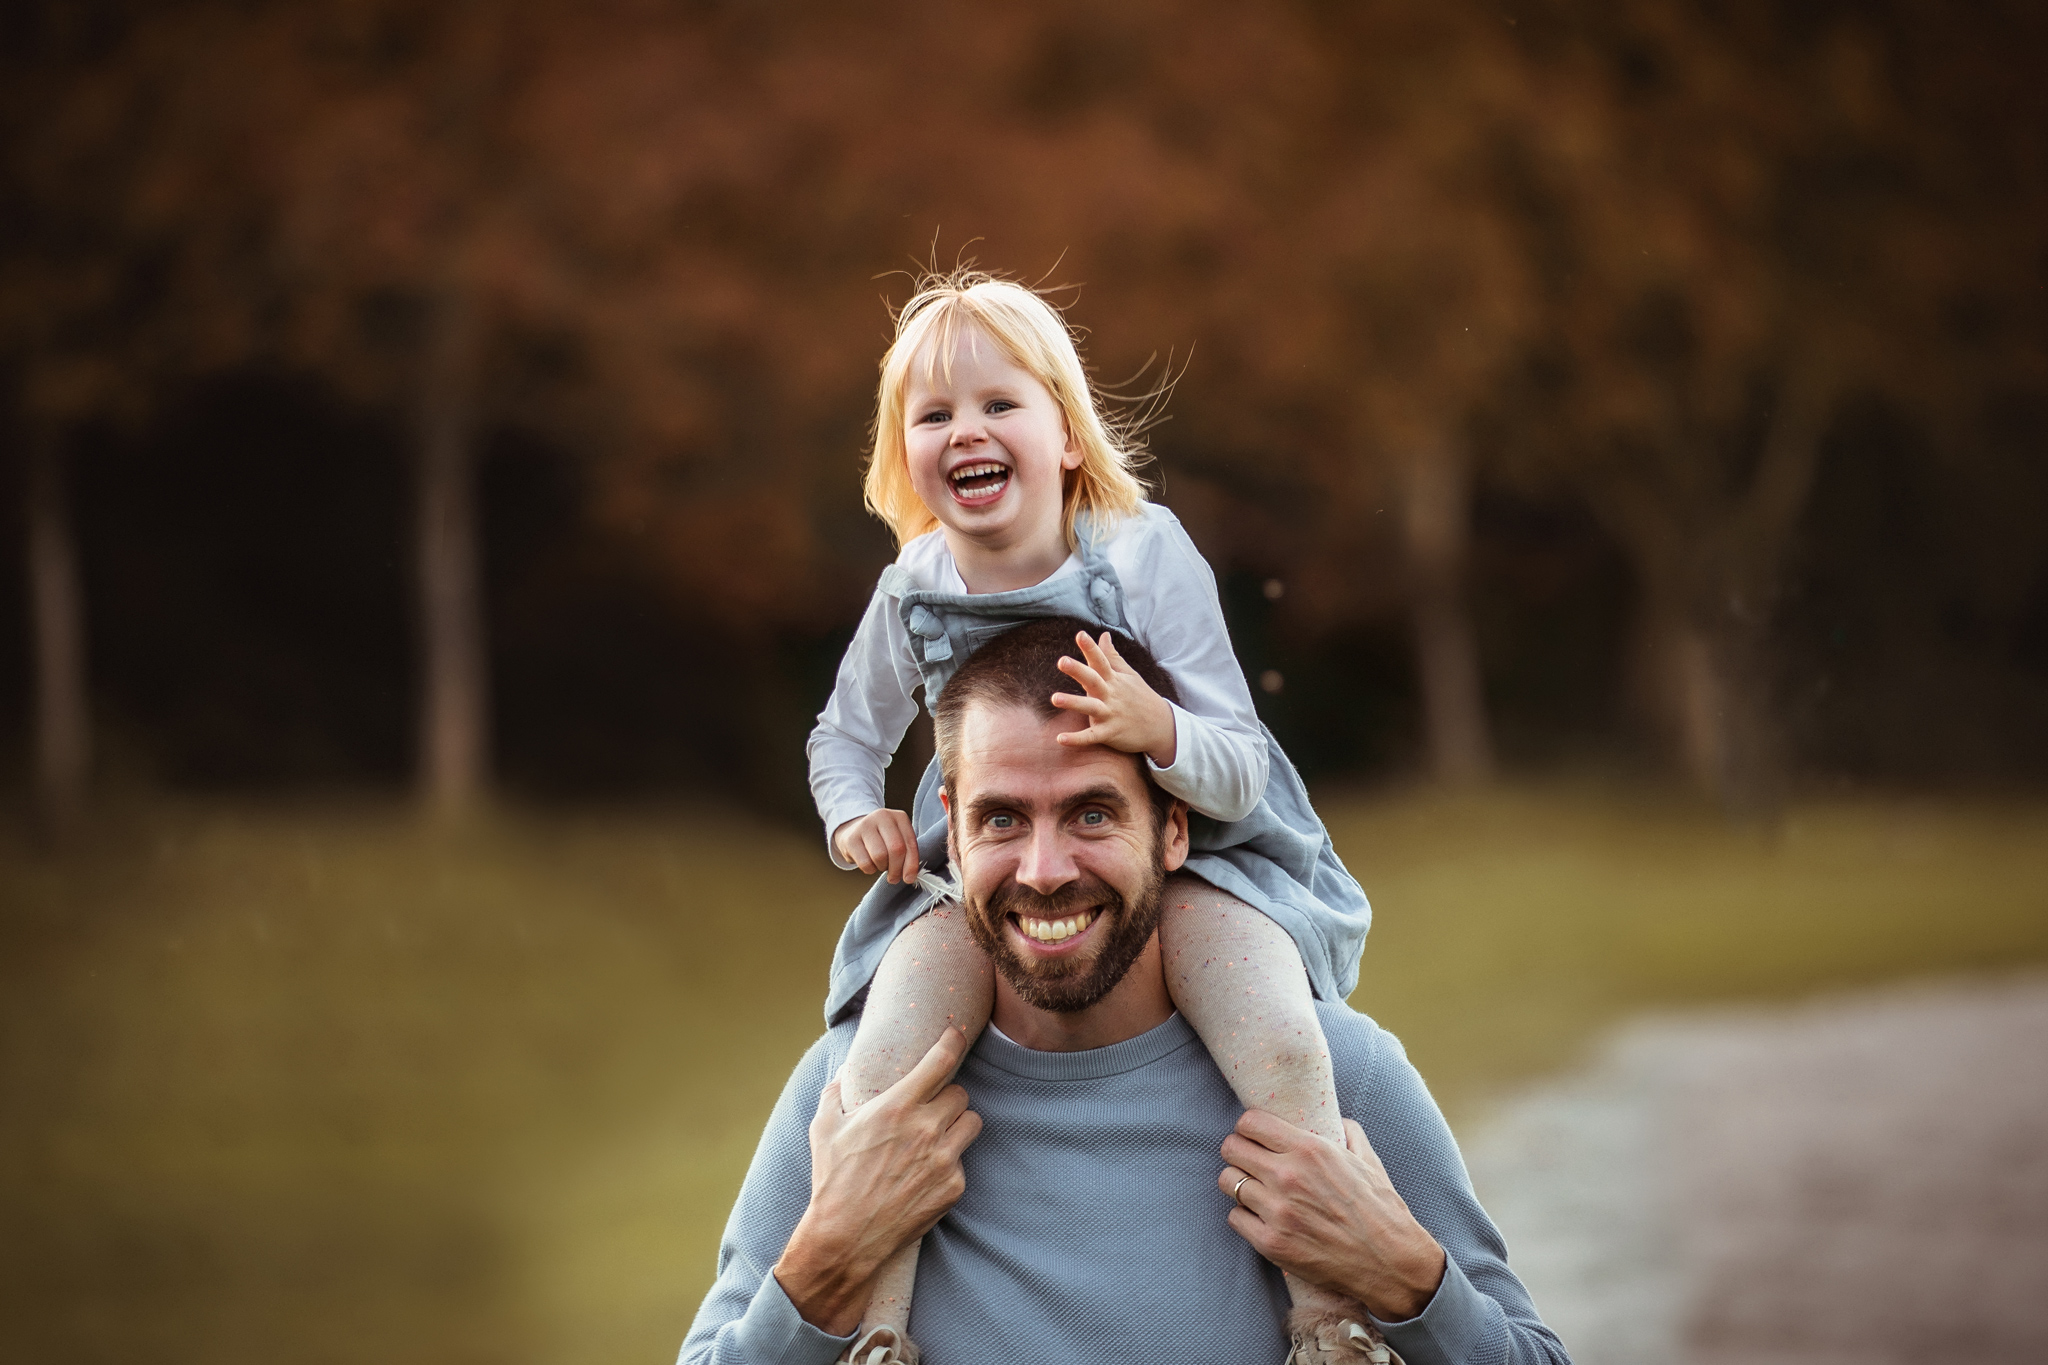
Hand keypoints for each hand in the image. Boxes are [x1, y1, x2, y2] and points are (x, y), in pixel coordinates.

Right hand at [774, 1028, 982, 1333]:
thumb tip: (844, 1073)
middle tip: (931, 1109)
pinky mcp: (953, 1186)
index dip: (952, 1041)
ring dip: (957, 1125)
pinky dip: (949, 1163)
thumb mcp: (824, 1128)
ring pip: (971, 1123)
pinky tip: (925, 1173)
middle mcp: (926, 1129)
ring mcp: (943, 1159)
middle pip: (961, 1094)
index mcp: (896, 1107)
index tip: (957, 1034)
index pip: (940, 1061)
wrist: (845, 1237)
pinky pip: (963, 1161)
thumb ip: (836, 1092)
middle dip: (947, 1098)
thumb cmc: (832, 1180)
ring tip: (937, 1137)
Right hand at [834, 808, 919, 882]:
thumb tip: (909, 877)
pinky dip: (870, 869)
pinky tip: (870, 863)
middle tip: (894, 877)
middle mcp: (882, 816)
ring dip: (882, 867)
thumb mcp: (897, 840)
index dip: (911, 864)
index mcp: (899, 817)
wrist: (853, 831)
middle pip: (896, 849)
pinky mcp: (851, 838)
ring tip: (881, 865)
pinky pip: (865, 863)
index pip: (910, 843)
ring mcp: (865, 825)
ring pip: (880, 856)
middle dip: (897, 869)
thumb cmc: (881, 839)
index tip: (909, 878)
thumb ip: (907, 855)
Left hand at [1052, 631, 1177, 766]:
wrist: (1162, 727)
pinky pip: (1091, 737)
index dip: (1091, 648)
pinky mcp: (1110, 733)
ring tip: (1054, 698)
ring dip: (1073, 703)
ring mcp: (1111, 714)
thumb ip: (1112, 656)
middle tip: (1061, 661)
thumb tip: (1103, 634)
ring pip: (1090, 707)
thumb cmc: (1141, 698)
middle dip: (1078, 670)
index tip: (1080, 634)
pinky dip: (1077, 739)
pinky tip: (1060, 739)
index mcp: (1114, 679)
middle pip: (1093, 680)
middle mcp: (1111, 695)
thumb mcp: (1129, 675)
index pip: (1101, 661)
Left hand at [1220, 1113, 1446, 1323]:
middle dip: (1239, 1152)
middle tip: (1251, 1163)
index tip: (1255, 1137)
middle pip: (1231, 1148)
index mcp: (1310, 1149)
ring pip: (1228, 1182)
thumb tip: (1336, 1120)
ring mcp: (1277, 1211)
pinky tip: (1262, 1218)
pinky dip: (1245, 1217)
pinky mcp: (1271, 1242)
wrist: (1389, 1261)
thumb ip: (1347, 1132)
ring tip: (1256, 1191)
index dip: (1249, 1128)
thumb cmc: (1381, 1209)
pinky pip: (1234, 1217)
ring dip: (1240, 1184)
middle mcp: (1288, 1176)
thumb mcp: (1367, 1159)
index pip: (1250, 1122)